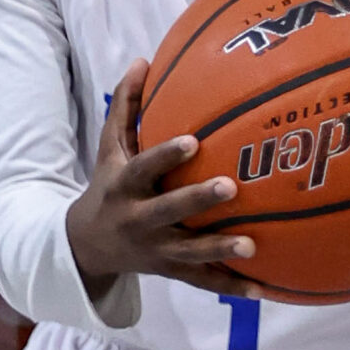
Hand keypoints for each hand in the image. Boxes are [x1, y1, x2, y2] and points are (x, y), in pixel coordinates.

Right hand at [67, 62, 259, 301]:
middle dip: (198, 201)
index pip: (144, 168)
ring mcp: (155, 250)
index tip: (193, 141)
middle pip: (168, 211)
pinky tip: (263, 288)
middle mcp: (138, 219)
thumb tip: (143, 60)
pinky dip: (231, 287)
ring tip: (252, 245)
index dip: (166, 155)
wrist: (87, 245)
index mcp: (124, 186)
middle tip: (232, 188)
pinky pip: (202, 282)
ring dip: (220, 250)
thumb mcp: (108, 148)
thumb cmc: (108, 185)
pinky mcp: (170, 272)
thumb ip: (126, 107)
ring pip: (189, 253)